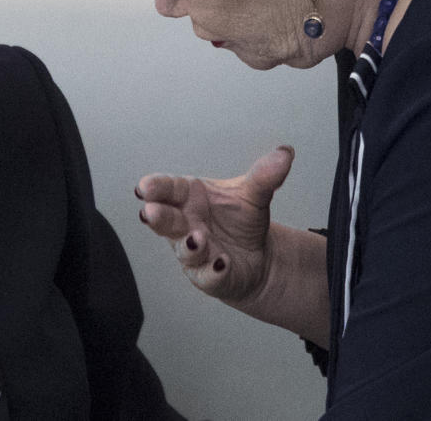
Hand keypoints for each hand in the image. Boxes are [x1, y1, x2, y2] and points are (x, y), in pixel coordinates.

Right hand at [135, 146, 294, 305]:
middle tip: (152, 211)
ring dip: (189, 245)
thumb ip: (264, 175)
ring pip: (185, 250)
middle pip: (166, 220)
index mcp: (188, 197)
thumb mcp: (253, 194)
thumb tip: (284, 153)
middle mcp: (185, 225)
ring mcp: (194, 252)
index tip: (145, 186)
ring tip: (198, 238)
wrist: (258, 255)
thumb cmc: (240, 220)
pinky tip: (222, 263)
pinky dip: (214, 270)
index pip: (167, 189)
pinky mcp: (208, 276)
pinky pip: (209, 276)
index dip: (155, 187)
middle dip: (158, 217)